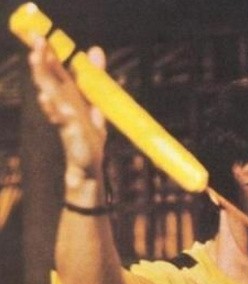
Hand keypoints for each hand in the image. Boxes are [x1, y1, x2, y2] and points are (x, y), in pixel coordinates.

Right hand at [28, 37, 106, 186]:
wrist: (88, 166)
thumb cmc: (88, 136)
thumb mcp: (94, 102)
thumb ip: (94, 76)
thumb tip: (95, 49)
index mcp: (69, 96)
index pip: (57, 71)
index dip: (49, 54)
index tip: (40, 36)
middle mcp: (64, 105)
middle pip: (50, 79)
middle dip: (42, 60)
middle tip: (35, 40)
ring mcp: (65, 118)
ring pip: (51, 94)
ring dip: (43, 77)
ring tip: (35, 59)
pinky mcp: (70, 133)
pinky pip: (59, 119)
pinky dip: (51, 109)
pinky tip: (44, 98)